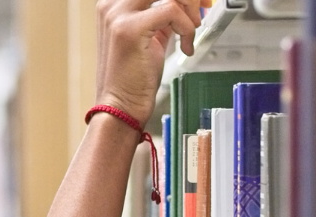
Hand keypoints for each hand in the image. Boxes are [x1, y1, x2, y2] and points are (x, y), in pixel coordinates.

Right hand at [94, 0, 200, 126]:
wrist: (120, 108)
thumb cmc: (133, 79)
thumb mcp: (150, 36)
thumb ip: (163, 15)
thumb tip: (188, 3)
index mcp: (114, 4)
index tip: (198, 2)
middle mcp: (112, 5)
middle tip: (203, 6)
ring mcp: (118, 15)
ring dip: (190, 6)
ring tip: (193, 27)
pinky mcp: (130, 29)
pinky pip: (172, 11)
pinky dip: (187, 28)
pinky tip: (186, 46)